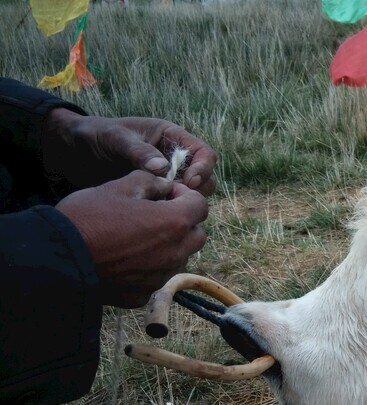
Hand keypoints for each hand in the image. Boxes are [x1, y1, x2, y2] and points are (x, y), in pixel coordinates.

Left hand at [42, 108, 217, 196]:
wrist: (70, 151)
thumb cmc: (93, 135)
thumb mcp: (114, 138)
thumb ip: (138, 151)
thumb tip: (163, 169)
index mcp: (171, 137)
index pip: (204, 153)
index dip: (203, 168)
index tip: (189, 183)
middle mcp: (173, 158)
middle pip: (204, 177)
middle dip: (198, 190)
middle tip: (177, 199)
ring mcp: (165, 177)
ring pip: (192, 194)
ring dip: (185, 202)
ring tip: (165, 207)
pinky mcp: (154, 193)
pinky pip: (172, 204)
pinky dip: (169, 211)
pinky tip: (155, 215)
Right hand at [56, 171, 208, 307]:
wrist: (56, 259)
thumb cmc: (87, 218)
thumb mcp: (117, 187)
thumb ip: (149, 182)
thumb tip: (164, 186)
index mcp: (174, 223)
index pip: (200, 205)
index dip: (184, 195)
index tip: (165, 193)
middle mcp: (175, 253)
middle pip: (197, 235)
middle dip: (183, 222)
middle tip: (156, 214)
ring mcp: (160, 276)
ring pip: (179, 258)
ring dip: (169, 246)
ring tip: (139, 237)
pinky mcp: (143, 294)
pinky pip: (156, 277)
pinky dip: (149, 267)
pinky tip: (125, 259)